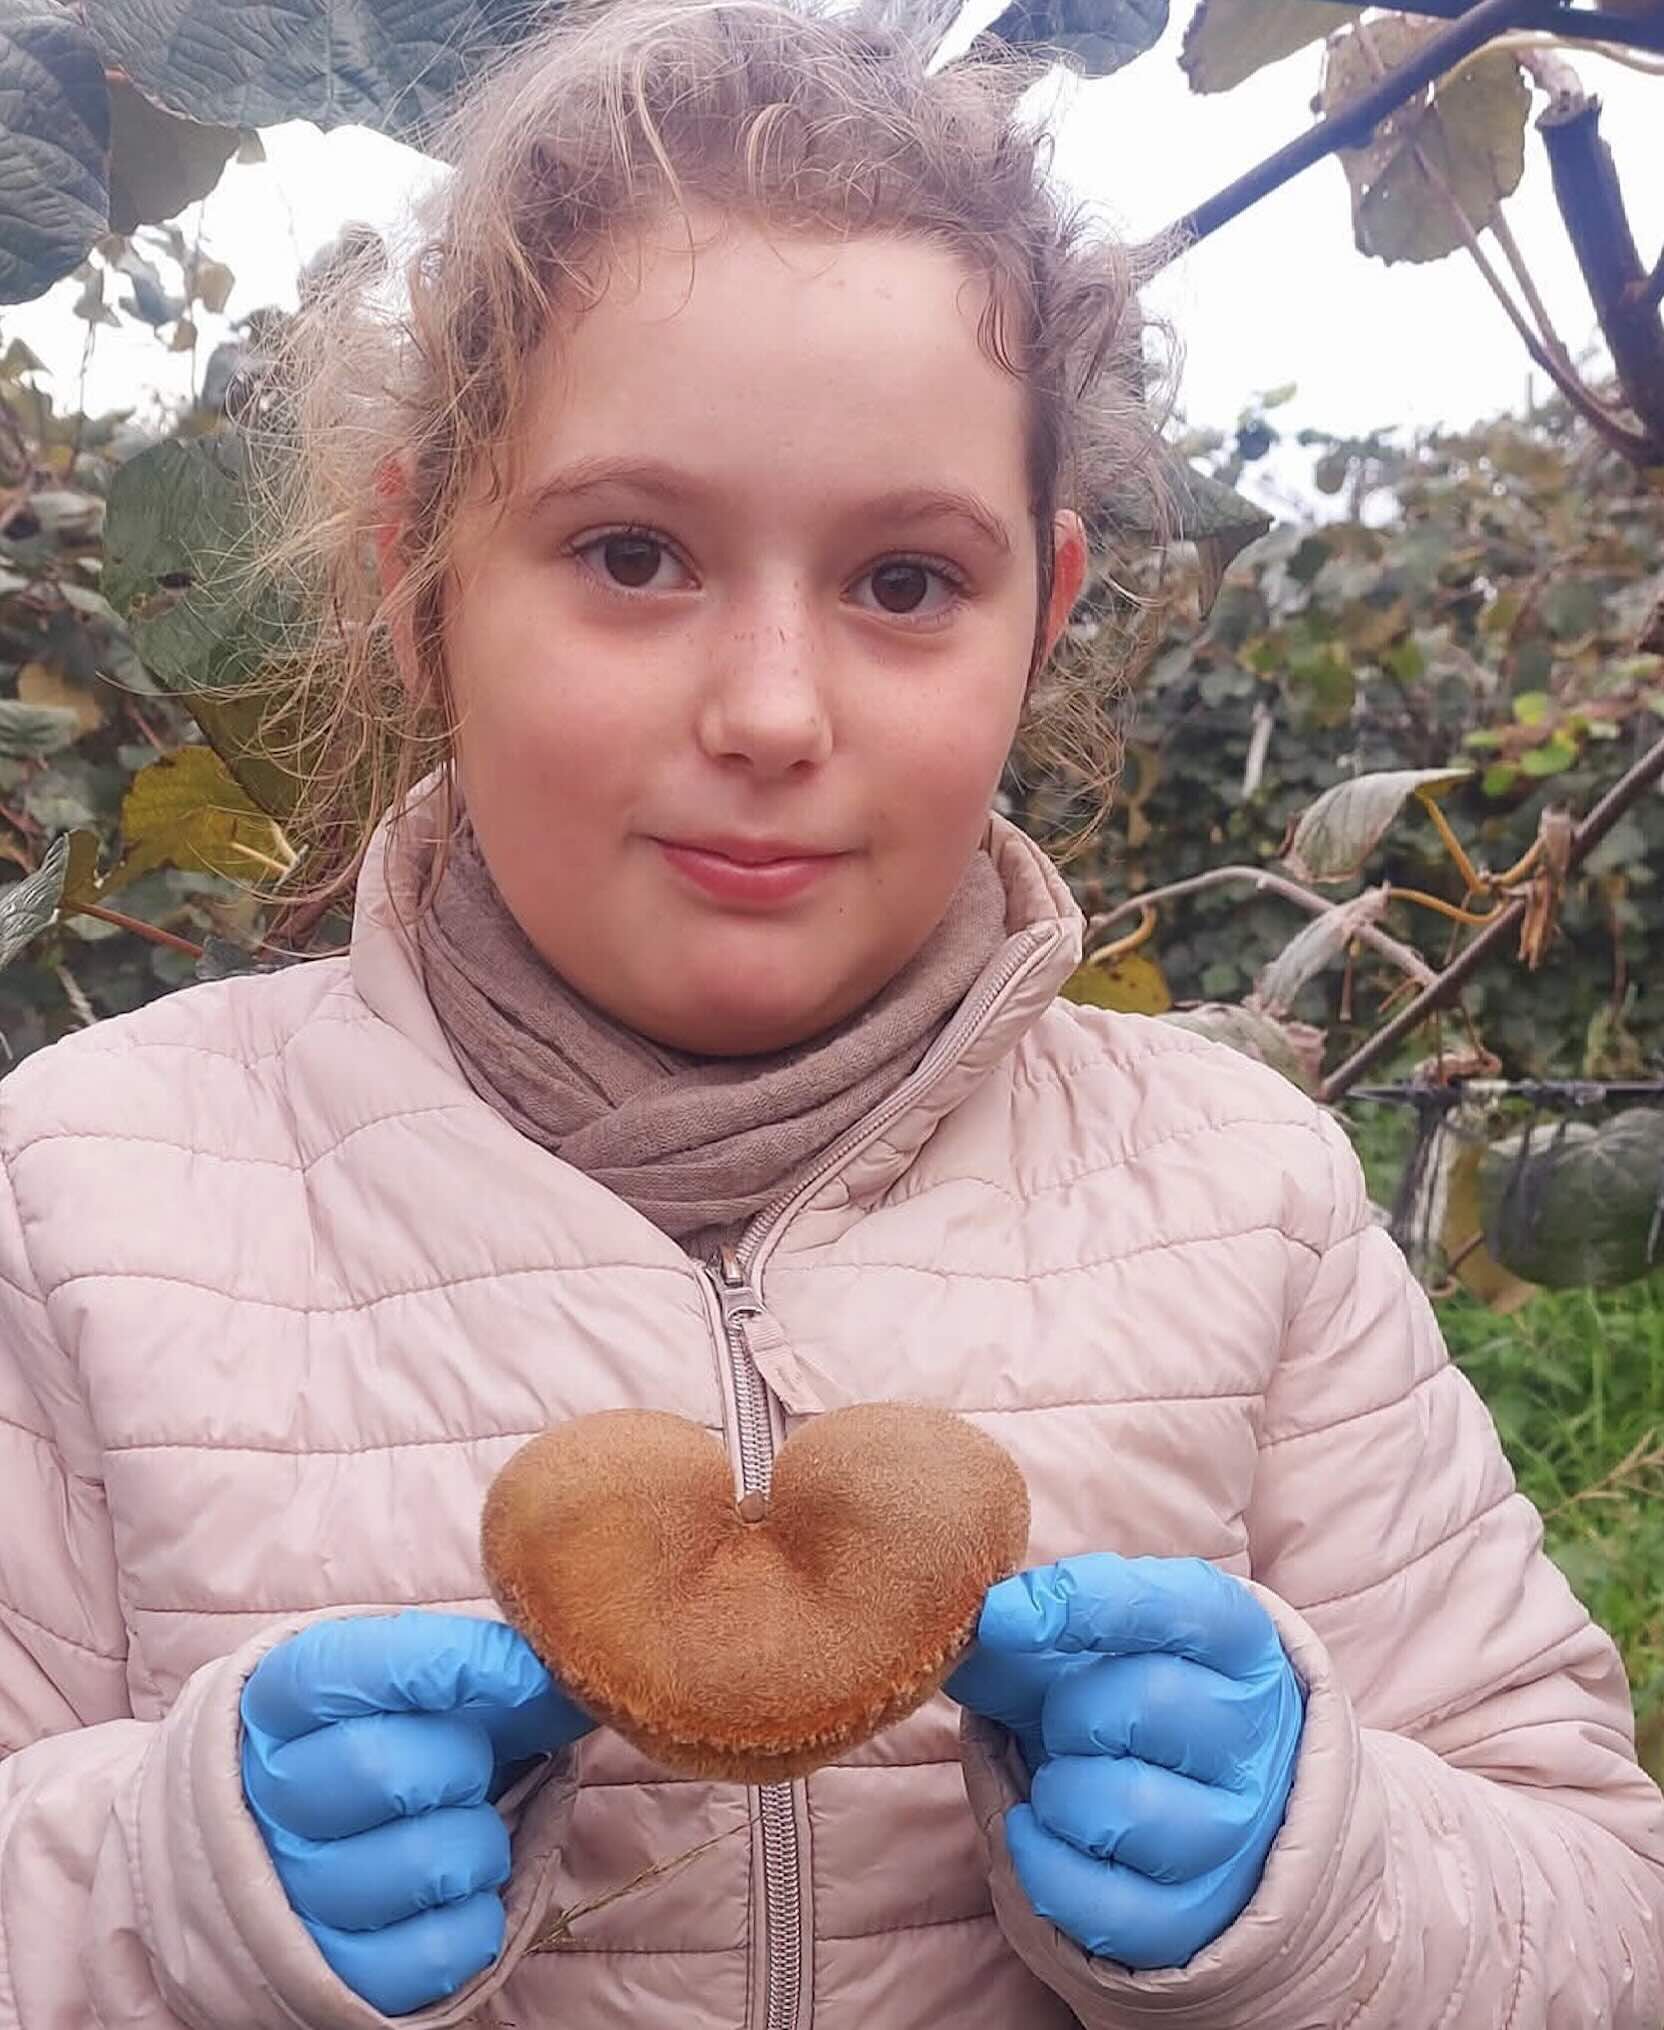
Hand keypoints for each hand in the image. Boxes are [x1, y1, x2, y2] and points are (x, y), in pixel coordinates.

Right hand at [240, 1610, 592, 2015]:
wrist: (335, 1825)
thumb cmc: (402, 1729)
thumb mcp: (436, 1675)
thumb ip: (498, 1663)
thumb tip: (567, 1682)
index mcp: (285, 1699)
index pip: (355, 1666)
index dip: (450, 1662)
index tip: (518, 1671)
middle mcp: (267, 1795)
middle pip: (383, 1771)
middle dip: (463, 1763)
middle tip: (472, 1764)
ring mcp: (291, 1894)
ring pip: (419, 1867)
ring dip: (478, 1844)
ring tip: (465, 1827)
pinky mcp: (334, 1976)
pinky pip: (432, 1956)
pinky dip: (474, 1920)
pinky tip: (462, 1889)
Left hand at [952, 1555, 1303, 1970]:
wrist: (1192, 1809)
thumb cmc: (1129, 1707)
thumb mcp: (1093, 1652)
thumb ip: (1026, 1640)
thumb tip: (966, 1642)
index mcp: (1236, 1645)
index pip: (1177, 1605)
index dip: (1084, 1602)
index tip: (1004, 1615)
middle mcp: (1252, 1737)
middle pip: (1140, 1705)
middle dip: (1068, 1713)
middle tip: (1068, 1725)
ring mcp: (1233, 1836)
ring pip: (1119, 1807)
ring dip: (1058, 1794)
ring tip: (1069, 1785)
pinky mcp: (1193, 1919)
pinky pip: (1097, 1901)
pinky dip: (1042, 1864)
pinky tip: (1044, 1834)